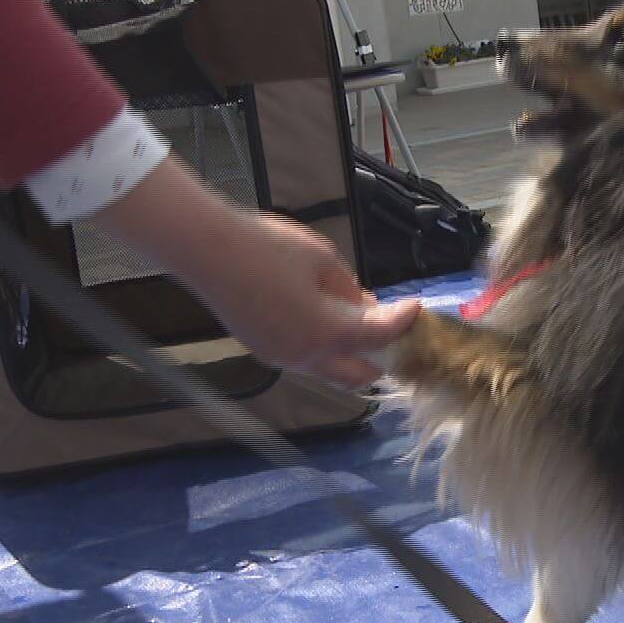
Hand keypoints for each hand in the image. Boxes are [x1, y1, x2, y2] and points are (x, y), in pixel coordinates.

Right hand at [97, 160, 418, 387]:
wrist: (207, 251)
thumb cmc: (267, 246)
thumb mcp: (322, 258)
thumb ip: (350, 289)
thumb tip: (365, 306)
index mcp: (327, 331)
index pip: (381, 336)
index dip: (405, 321)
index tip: (416, 307)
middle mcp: (306, 356)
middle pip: (360, 377)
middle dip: (382, 357)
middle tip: (393, 330)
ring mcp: (283, 358)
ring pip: (332, 373)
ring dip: (353, 357)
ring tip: (362, 324)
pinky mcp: (265, 351)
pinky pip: (307, 362)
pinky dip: (325, 350)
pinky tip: (325, 321)